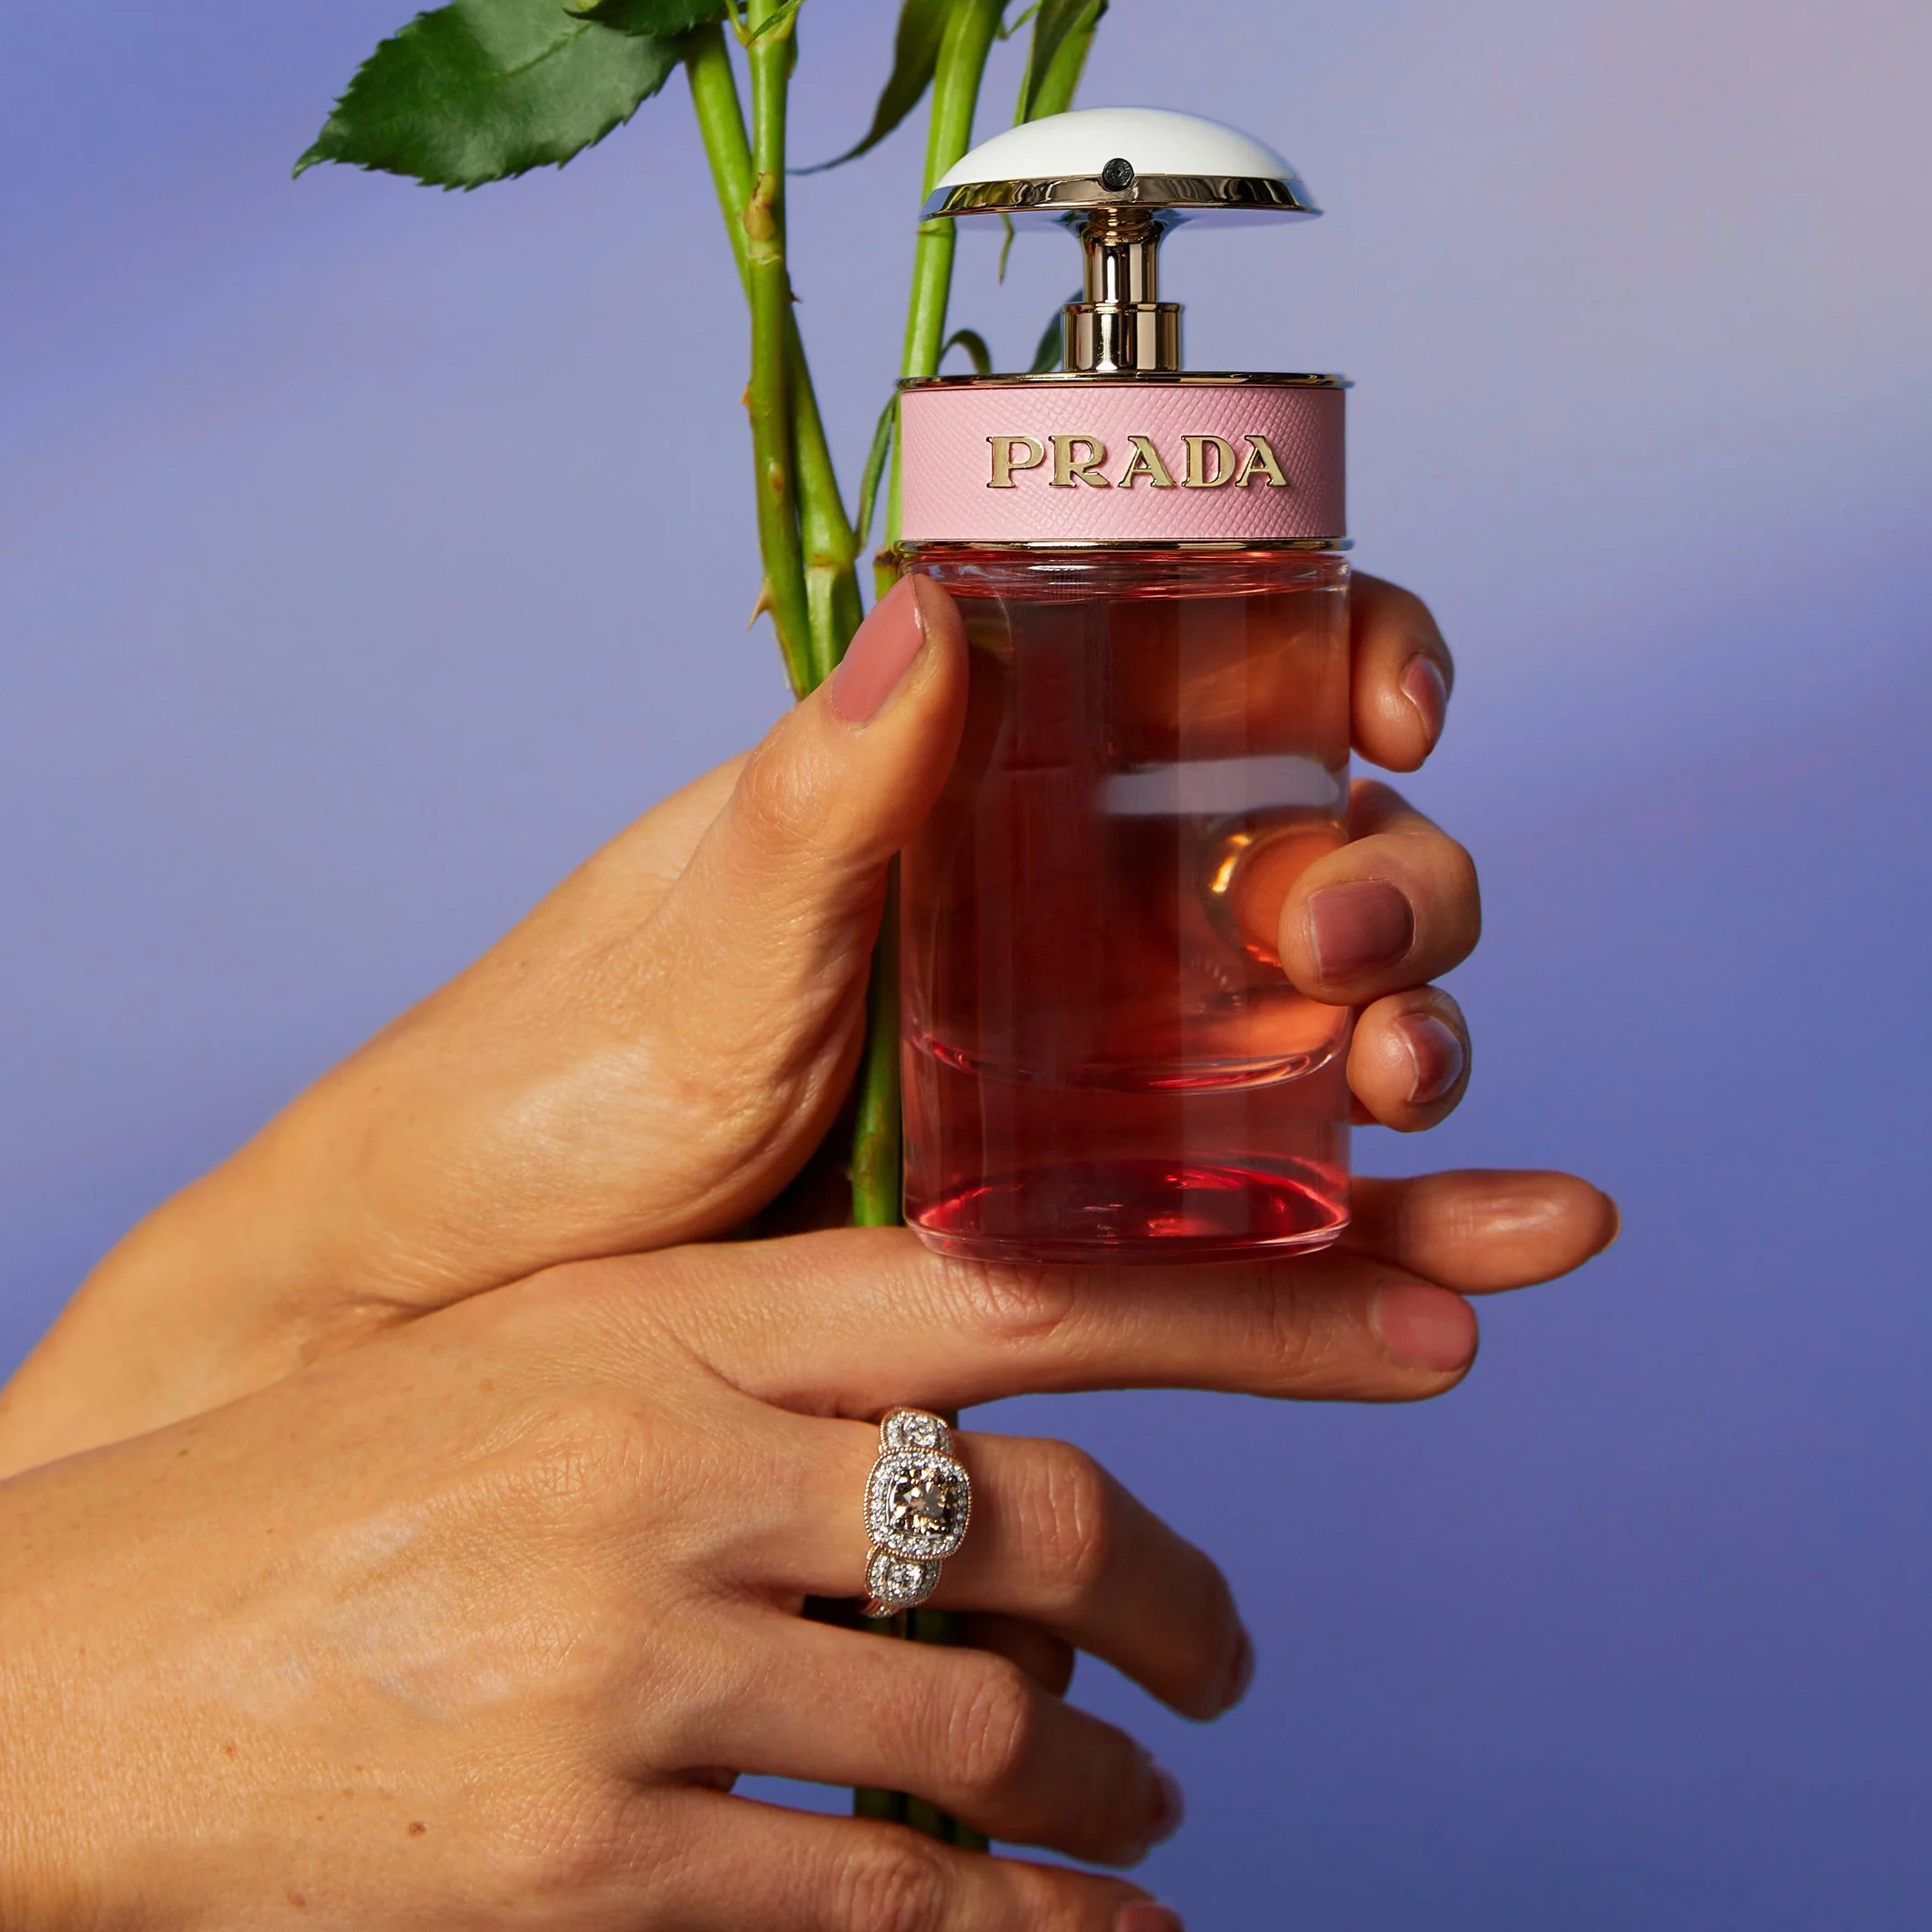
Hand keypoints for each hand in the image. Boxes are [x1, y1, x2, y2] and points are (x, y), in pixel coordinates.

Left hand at [0, 570, 1483, 1497]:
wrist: (444, 1333)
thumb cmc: (539, 1099)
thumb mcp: (699, 942)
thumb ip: (828, 795)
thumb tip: (933, 598)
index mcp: (966, 797)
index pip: (1206, 675)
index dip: (1339, 660)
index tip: (1384, 712)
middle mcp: (1045, 923)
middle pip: (1305, 859)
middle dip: (1392, 887)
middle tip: (1342, 955)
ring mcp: (1072, 1087)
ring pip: (1312, 1039)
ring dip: (1418, 1052)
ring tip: (1411, 1104)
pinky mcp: (1072, 1244)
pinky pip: (1257, 1224)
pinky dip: (1389, 1239)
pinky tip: (1486, 1276)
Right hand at [0, 1183, 1610, 1931]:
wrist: (16, 1695)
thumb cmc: (264, 1527)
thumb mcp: (499, 1375)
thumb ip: (706, 1382)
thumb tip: (921, 1444)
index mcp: (654, 1318)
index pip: (1012, 1289)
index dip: (1241, 1320)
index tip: (1415, 1337)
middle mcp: (664, 1465)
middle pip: (1041, 1512)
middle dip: (1189, 1599)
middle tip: (1230, 1667)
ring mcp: (628, 1664)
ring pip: (982, 1720)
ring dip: (1102, 1786)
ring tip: (1142, 1815)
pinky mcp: (584, 1857)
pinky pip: (880, 1902)